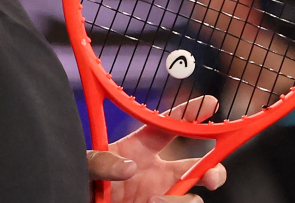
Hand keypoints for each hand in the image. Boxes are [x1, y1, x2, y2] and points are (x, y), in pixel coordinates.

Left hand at [88, 96, 226, 202]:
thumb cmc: (82, 180)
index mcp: (140, 149)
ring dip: (180, 199)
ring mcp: (161, 194)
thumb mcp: (86, 164)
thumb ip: (101, 161)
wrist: (80, 199)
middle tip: (211, 177)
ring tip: (152, 200)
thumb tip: (129, 166)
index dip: (189, 113)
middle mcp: (156, 172)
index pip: (168, 126)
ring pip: (193, 196)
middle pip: (199, 167)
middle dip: (214, 170)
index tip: (210, 101)